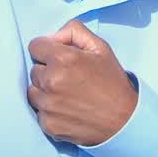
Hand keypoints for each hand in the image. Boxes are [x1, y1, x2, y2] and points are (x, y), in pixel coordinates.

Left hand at [26, 20, 137, 146]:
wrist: (124, 120)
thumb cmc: (112, 82)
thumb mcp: (100, 47)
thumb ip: (73, 31)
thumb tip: (51, 37)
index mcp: (62, 59)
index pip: (35, 46)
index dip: (47, 50)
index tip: (58, 58)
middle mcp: (50, 82)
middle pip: (34, 69)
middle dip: (47, 70)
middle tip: (68, 78)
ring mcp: (47, 105)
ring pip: (33, 91)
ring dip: (44, 91)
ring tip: (66, 94)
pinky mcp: (47, 125)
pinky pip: (38, 111)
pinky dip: (49, 110)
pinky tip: (66, 109)